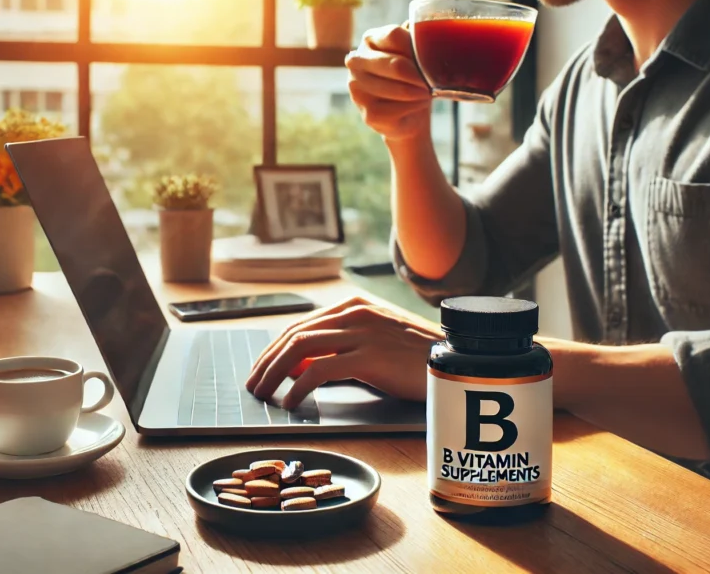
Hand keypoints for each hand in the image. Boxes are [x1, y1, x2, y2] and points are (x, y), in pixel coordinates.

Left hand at [245, 297, 442, 408]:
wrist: (456, 363)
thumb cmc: (415, 359)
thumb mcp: (372, 349)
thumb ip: (336, 353)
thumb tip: (297, 370)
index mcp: (353, 308)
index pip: (300, 326)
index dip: (273, 349)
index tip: (260, 369)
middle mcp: (354, 314)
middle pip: (294, 335)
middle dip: (267, 362)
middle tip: (253, 385)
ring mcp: (362, 333)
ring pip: (300, 348)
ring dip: (275, 373)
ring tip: (264, 394)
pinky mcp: (370, 356)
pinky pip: (320, 370)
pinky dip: (299, 387)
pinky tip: (292, 401)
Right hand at [345, 24, 432, 141]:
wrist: (406, 114)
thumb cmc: (411, 77)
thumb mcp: (414, 54)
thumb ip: (418, 42)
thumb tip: (428, 38)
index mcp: (370, 39)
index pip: (394, 35)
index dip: (417, 47)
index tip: (432, 56)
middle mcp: (357, 62)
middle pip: (396, 64)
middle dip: (420, 75)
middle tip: (434, 80)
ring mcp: (358, 88)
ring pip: (400, 89)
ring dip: (421, 92)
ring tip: (428, 92)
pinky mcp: (368, 112)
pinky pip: (400, 108)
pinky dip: (416, 106)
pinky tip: (420, 103)